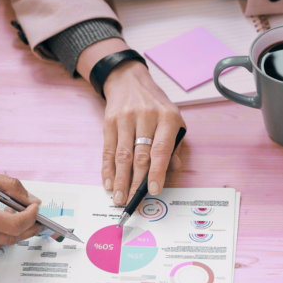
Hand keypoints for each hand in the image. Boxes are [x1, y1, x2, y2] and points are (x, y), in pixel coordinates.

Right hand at [102, 61, 185, 204]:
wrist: (130, 81)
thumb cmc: (156, 106)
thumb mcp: (174, 120)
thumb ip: (174, 146)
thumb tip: (171, 171)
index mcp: (167, 117)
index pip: (161, 149)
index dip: (157, 172)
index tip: (154, 190)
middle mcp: (146, 117)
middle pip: (140, 156)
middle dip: (136, 182)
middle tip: (133, 202)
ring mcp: (125, 118)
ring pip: (122, 155)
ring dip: (120, 180)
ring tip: (119, 198)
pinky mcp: (109, 122)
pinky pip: (108, 150)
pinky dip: (108, 169)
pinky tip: (109, 183)